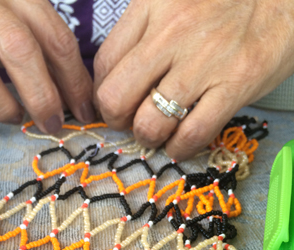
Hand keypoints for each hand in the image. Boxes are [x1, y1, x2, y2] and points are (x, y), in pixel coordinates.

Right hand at [0, 0, 95, 130]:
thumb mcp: (18, 16)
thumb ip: (45, 49)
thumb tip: (78, 97)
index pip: (55, 39)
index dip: (75, 81)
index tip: (84, 112)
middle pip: (19, 50)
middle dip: (41, 96)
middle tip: (51, 124)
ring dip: (1, 105)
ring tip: (13, 117)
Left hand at [93, 0, 293, 159]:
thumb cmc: (224, 6)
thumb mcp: (174, 2)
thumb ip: (142, 33)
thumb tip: (114, 80)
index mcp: (152, 5)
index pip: (104, 64)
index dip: (103, 94)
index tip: (115, 104)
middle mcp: (172, 32)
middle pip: (116, 97)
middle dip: (117, 121)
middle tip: (131, 123)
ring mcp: (204, 61)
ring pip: (150, 122)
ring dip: (149, 138)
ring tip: (158, 135)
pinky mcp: (235, 84)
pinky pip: (192, 133)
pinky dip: (181, 148)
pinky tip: (181, 145)